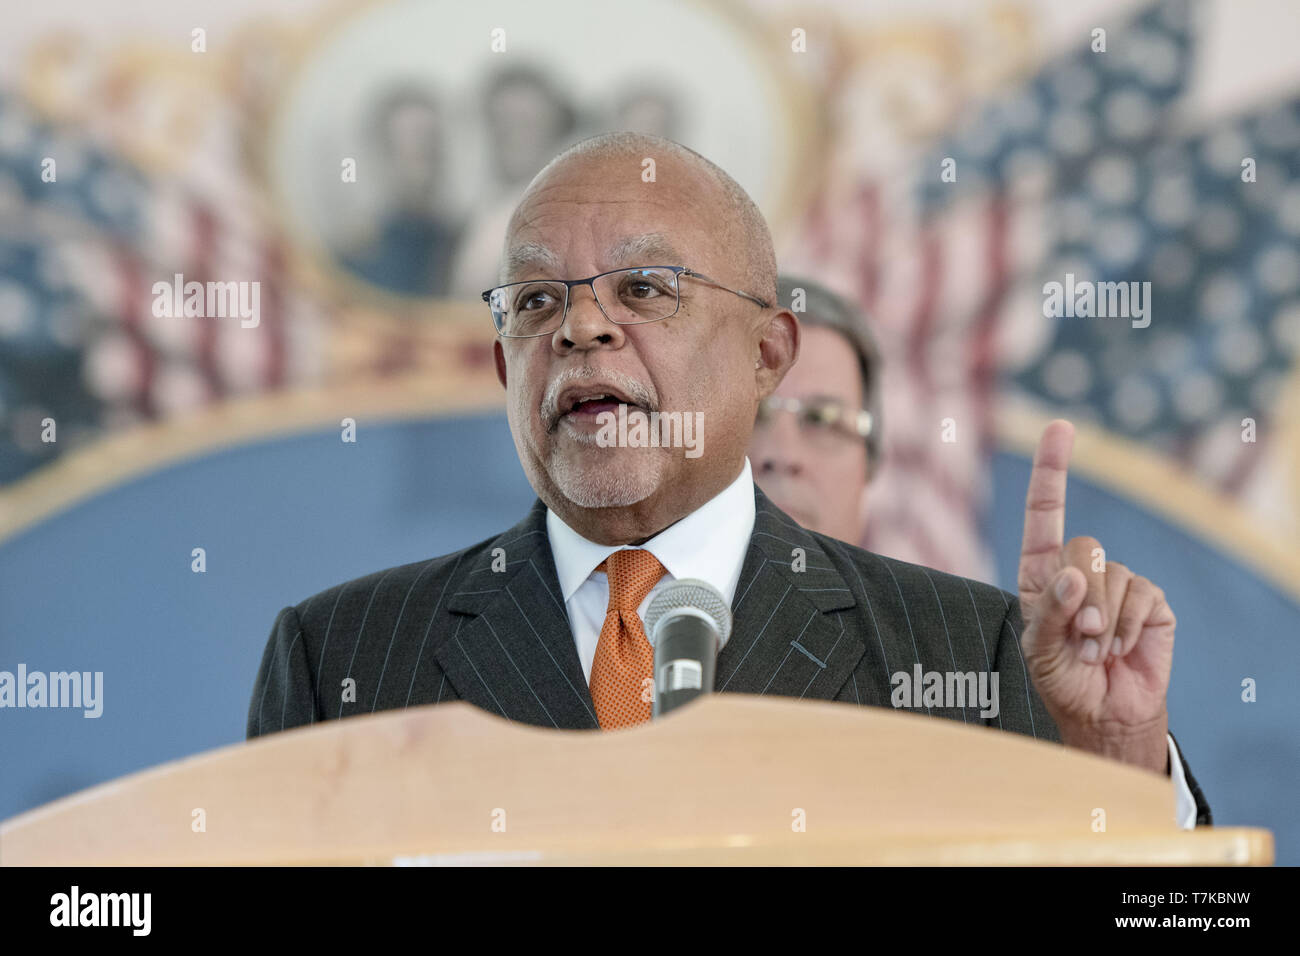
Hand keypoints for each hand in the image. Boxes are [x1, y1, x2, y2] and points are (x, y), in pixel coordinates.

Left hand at [1018, 420, 1174, 773]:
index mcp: (1042, 574)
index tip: (1060, 428)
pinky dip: (1127, 626)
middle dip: (1079, 597)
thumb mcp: (1040, 650)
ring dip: (1101, 620)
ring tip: (1094, 649)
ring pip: (1112, 573)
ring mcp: (1118, 583)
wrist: (1104, 713)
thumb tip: (1072, 575)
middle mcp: (1079, 571)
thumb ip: (1049, 612)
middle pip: (1083, 547)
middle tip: (1077, 637)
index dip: (1051, 471)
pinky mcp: (1150, 600)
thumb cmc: (1063, 680)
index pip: (1044, 515)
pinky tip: (1119, 649)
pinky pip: (1141, 593)